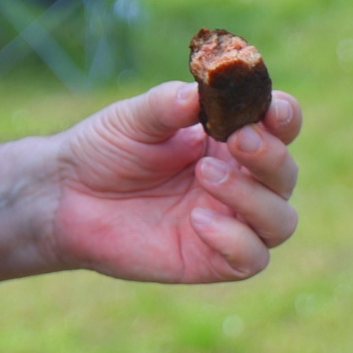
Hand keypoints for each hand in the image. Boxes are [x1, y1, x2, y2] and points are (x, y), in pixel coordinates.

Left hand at [48, 81, 300, 281]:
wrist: (67, 195)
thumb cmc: (105, 149)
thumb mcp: (131, 118)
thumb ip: (166, 104)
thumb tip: (197, 93)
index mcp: (228, 137)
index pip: (279, 126)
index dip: (285, 116)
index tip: (272, 110)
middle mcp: (240, 179)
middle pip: (285, 173)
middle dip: (270, 155)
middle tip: (236, 140)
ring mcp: (230, 220)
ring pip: (280, 219)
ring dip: (253, 196)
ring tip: (204, 173)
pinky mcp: (213, 259)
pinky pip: (251, 258)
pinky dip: (236, 240)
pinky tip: (197, 221)